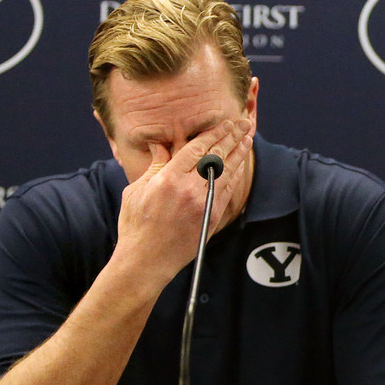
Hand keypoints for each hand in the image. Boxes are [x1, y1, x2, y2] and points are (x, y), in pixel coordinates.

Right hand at [113, 118, 252, 285]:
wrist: (146, 261)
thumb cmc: (136, 225)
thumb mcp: (137, 190)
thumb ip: (155, 166)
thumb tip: (161, 145)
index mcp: (169, 179)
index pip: (197, 149)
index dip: (213, 133)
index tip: (224, 123)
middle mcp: (189, 190)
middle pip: (216, 156)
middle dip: (232, 137)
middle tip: (243, 123)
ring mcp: (204, 204)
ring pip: (227, 172)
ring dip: (239, 153)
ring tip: (248, 137)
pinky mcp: (212, 217)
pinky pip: (228, 190)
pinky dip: (235, 174)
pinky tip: (240, 163)